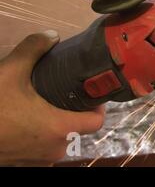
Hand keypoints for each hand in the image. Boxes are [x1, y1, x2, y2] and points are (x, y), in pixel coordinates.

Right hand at [0, 31, 103, 165]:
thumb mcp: (10, 71)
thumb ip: (33, 49)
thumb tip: (52, 35)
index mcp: (61, 128)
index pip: (97, 120)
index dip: (98, 106)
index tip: (91, 92)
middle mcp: (57, 148)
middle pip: (81, 129)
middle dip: (77, 111)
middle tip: (68, 93)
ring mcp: (41, 159)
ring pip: (63, 140)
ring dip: (60, 124)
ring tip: (49, 104)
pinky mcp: (26, 163)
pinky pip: (45, 148)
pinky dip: (44, 136)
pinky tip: (31, 120)